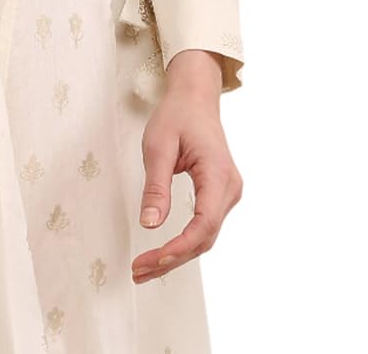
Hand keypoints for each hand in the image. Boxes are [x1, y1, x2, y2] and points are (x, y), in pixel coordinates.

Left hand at [132, 51, 242, 284]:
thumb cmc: (176, 115)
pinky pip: (204, 226)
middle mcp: (229, 188)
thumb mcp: (158, 145)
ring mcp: (228, 193)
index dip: (179, 248)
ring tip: (144, 268)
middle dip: (172, 259)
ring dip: (177, 255)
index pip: (204, 224)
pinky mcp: (219, 195)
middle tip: (138, 271)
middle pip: (205, 237)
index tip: (152, 259)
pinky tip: (163, 253)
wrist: (195, 97)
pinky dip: (184, 242)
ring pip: (205, 236)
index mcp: (217, 174)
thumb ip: (155, 186)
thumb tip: (149, 225)